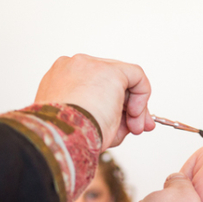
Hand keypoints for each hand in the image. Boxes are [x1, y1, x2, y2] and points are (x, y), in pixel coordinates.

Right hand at [35, 54, 155, 150]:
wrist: (63, 135)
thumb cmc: (72, 136)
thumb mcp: (92, 127)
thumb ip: (114, 120)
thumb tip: (137, 123)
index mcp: (61, 80)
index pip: (96, 86)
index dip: (115, 104)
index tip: (126, 123)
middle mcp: (73, 67)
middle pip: (111, 82)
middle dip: (129, 105)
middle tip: (138, 127)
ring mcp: (90, 65)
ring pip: (124, 79)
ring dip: (135, 106)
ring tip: (134, 128)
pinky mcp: (110, 70)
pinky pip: (136, 75)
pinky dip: (141, 95)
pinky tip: (135, 113)